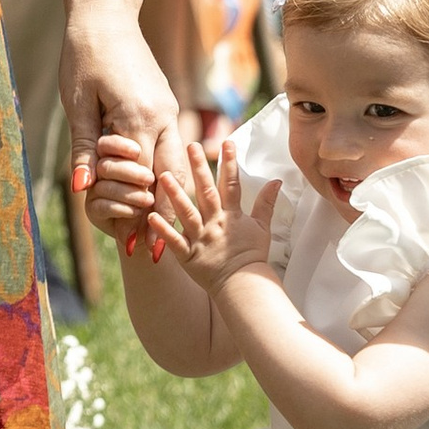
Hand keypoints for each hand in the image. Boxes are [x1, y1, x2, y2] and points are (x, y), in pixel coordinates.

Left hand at [63, 3, 188, 249]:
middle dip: (164, 216)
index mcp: (141, 116)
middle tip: (156, 256)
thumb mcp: (77, 103)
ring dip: (168, 197)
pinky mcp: (164, 104)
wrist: (105, 14)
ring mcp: (168, 109)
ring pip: (176, 163)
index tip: (138, 249)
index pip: (146, 178)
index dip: (142, 216)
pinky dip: (166, 172)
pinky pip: (170, 145)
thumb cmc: (85, 53)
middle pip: (170, 177)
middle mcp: (163, 115)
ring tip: (161, 232)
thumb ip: (84, 148)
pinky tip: (158, 194)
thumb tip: (82, 189)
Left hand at [153, 141, 279, 295]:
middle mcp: (215, 224)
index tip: (227, 142)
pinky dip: (163, 230)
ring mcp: (201, 239)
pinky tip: (151, 215)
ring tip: (163, 175)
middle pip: (206, 192)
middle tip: (191, 145)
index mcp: (232, 216)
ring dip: (175, 194)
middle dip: (199, 168)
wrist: (243, 285)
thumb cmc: (252, 256)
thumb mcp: (263, 227)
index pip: (232, 185)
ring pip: (187, 213)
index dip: (230, 163)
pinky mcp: (188, 255)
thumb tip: (277, 180)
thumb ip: (266, 203)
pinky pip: (173, 241)